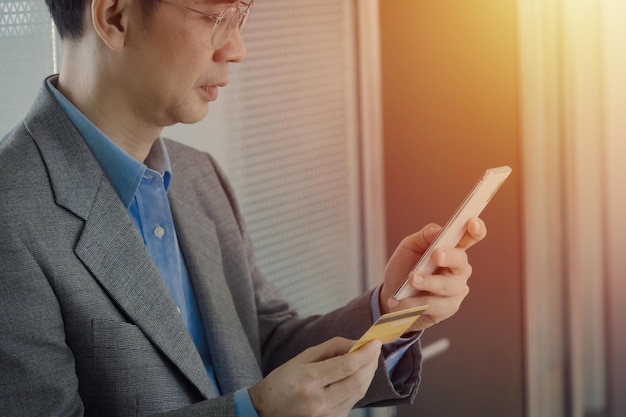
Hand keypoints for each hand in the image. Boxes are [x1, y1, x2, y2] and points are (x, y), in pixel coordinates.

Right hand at [248, 337, 381, 416]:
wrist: (266, 411)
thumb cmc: (282, 381)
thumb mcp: (302, 357)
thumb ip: (331, 348)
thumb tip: (356, 343)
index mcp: (309, 380)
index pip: (347, 365)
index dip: (365, 353)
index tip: (375, 343)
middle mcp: (319, 401)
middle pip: (357, 381)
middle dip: (371, 363)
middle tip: (375, 350)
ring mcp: (326, 416)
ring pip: (358, 393)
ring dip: (367, 375)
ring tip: (368, 361)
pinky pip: (351, 403)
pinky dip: (358, 387)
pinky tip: (356, 377)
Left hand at [379, 218, 486, 331]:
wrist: (392, 295)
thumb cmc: (404, 267)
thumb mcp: (409, 246)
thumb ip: (425, 236)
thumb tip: (439, 230)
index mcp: (452, 248)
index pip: (471, 237)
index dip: (476, 229)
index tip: (471, 223)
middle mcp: (459, 268)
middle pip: (461, 260)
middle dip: (448, 256)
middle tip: (435, 255)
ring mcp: (456, 288)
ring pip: (446, 285)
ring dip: (427, 282)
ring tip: (410, 280)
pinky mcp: (449, 307)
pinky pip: (435, 305)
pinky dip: (415, 302)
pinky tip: (401, 301)